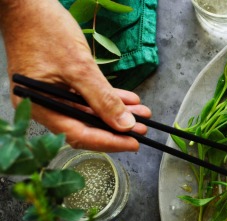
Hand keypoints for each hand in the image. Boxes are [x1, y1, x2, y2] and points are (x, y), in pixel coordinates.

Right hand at [0, 0, 148, 151]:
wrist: (26, 4)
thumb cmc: (45, 30)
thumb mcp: (79, 67)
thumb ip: (103, 98)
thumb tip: (125, 124)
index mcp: (40, 106)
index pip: (79, 134)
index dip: (109, 141)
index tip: (133, 143)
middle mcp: (43, 105)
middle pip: (84, 126)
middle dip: (116, 128)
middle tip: (142, 129)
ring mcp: (51, 94)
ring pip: (88, 112)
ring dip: (115, 113)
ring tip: (141, 113)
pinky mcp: (59, 83)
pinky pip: (85, 97)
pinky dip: (106, 98)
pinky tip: (128, 100)